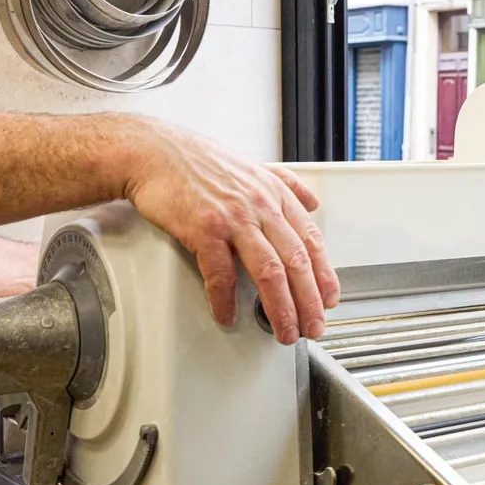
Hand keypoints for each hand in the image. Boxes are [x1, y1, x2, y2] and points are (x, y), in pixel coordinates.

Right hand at [120, 121, 339, 342]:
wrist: (155, 153)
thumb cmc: (198, 163)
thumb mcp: (253, 167)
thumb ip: (286, 184)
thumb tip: (311, 201)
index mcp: (274, 195)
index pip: (311, 241)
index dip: (324, 275)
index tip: (329, 299)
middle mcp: (260, 206)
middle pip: (296, 262)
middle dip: (309, 301)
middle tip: (313, 327)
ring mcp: (234, 218)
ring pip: (269, 271)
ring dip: (280, 308)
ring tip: (283, 331)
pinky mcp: (204, 229)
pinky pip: (220, 273)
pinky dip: (225, 299)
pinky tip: (228, 314)